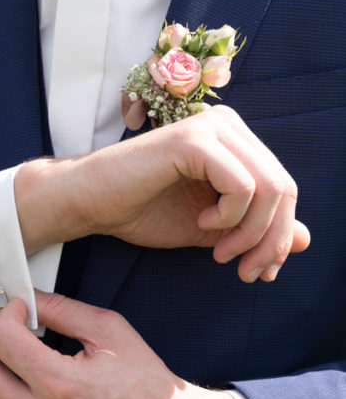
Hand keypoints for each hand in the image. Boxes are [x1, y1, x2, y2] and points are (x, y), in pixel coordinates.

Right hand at [15, 105, 309, 282]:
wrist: (89, 203)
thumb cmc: (141, 211)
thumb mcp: (211, 229)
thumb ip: (256, 230)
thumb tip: (307, 241)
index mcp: (236, 141)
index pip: (283, 188)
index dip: (281, 235)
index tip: (259, 272)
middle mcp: (229, 126)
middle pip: (284, 188)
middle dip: (272, 240)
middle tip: (247, 272)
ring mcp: (212, 128)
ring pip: (269, 188)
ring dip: (252, 233)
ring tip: (222, 254)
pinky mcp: (194, 140)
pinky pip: (241, 187)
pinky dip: (230, 217)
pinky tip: (203, 224)